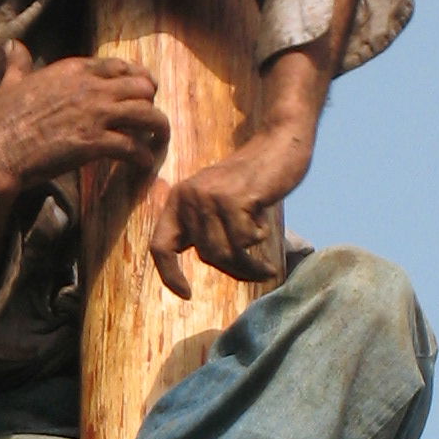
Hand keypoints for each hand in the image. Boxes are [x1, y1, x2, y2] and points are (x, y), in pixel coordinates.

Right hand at [0, 39, 169, 203]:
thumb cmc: (0, 121)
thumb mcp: (11, 84)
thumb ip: (18, 64)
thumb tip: (12, 45)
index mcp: (73, 70)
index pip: (120, 65)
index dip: (137, 78)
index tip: (142, 91)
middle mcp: (90, 88)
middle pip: (142, 87)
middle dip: (150, 103)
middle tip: (150, 120)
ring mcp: (95, 115)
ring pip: (147, 115)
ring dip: (157, 129)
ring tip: (158, 141)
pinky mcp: (95, 144)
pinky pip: (134, 148)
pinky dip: (143, 158)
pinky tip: (143, 165)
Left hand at [147, 122, 311, 298]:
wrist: (278, 143)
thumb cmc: (253, 179)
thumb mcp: (218, 201)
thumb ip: (206, 226)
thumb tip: (212, 262)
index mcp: (179, 199)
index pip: (160, 246)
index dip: (168, 274)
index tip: (186, 294)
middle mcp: (189, 197)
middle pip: (207, 255)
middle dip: (234, 271)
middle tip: (257, 274)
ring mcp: (210, 196)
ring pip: (226, 251)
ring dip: (250, 265)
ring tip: (266, 268)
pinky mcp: (234, 198)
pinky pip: (245, 239)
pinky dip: (259, 238)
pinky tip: (264, 222)